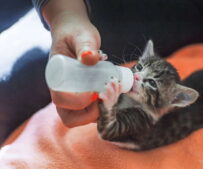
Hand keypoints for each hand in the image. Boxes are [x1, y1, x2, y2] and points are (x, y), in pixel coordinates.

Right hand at [43, 0, 103, 126]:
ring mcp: (72, 96)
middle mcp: (62, 91)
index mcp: (55, 78)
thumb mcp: (82, 36)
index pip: (61, 100)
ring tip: (112, 92)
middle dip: (90, 113)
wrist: (76, 33)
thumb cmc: (76, 33)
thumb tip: (90, 58)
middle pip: (70, 117)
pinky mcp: (84, 97)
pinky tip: (112, 90)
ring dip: (99, 111)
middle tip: (106, 97)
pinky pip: (91, 111)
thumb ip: (85, 45)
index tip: (96, 92)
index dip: (79, 101)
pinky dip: (103, 106)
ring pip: (82, 117)